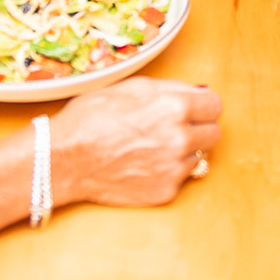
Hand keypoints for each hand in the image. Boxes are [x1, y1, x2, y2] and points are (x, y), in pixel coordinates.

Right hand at [49, 78, 221, 207]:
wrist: (65, 159)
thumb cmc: (91, 118)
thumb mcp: (132, 87)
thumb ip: (171, 89)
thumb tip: (198, 92)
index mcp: (174, 107)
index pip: (215, 105)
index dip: (203, 105)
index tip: (196, 108)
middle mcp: (179, 138)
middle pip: (214, 133)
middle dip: (199, 128)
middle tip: (176, 128)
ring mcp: (173, 168)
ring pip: (199, 156)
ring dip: (184, 151)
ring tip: (154, 146)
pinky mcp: (165, 191)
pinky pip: (181, 177)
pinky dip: (169, 171)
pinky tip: (145, 164)